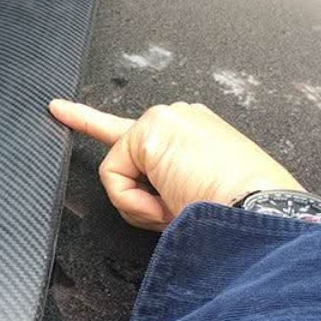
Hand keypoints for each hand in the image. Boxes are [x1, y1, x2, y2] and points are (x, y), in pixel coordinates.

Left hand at [49, 99, 301, 231]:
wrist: (261, 211)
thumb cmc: (239, 212)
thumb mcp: (199, 194)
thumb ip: (165, 186)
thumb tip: (143, 200)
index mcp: (194, 132)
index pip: (135, 128)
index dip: (89, 120)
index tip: (58, 109)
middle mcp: (179, 117)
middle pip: (122, 159)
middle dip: (137, 197)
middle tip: (177, 210)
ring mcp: (164, 119)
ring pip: (119, 172)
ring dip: (141, 204)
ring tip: (180, 207)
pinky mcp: (149, 132)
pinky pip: (114, 178)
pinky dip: (134, 202)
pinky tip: (168, 201)